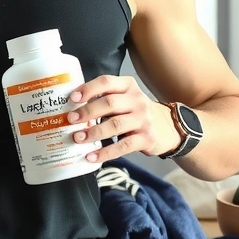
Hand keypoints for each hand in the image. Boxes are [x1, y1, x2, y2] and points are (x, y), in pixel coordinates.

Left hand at [65, 75, 180, 162]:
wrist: (168, 128)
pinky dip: (105, 152)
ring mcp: (143, 120)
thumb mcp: (125, 98)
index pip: (106, 82)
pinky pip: (123, 146)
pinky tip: (92, 156)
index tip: (72, 98)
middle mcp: (137, 100)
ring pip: (115, 124)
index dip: (88, 89)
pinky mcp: (146, 139)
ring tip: (78, 138)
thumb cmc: (136, 112)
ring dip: (94, 132)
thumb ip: (104, 99)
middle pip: (109, 103)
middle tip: (71, 120)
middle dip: (88, 111)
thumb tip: (72, 109)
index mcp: (128, 86)